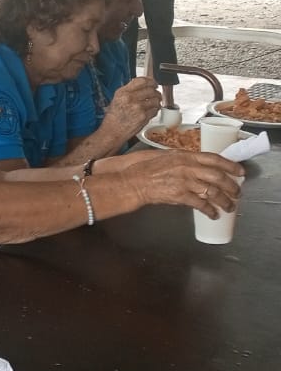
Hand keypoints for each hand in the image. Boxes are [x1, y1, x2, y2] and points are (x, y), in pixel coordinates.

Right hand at [101, 76, 162, 138]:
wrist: (112, 132)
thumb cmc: (113, 118)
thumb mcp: (116, 100)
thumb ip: (129, 91)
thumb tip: (143, 86)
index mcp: (122, 92)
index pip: (142, 81)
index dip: (151, 81)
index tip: (154, 83)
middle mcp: (130, 98)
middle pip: (151, 90)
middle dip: (156, 92)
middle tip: (156, 94)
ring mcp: (138, 107)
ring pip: (156, 100)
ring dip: (157, 102)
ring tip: (154, 104)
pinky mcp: (144, 116)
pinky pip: (155, 110)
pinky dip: (155, 110)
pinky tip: (150, 111)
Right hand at [122, 150, 244, 216]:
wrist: (131, 181)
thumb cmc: (143, 169)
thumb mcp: (165, 157)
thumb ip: (182, 161)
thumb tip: (197, 166)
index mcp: (184, 156)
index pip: (214, 158)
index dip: (230, 165)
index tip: (240, 172)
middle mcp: (187, 167)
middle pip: (218, 176)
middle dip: (232, 186)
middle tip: (237, 193)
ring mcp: (184, 181)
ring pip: (213, 192)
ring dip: (224, 201)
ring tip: (229, 207)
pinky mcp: (179, 195)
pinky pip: (200, 204)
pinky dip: (209, 210)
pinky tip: (213, 214)